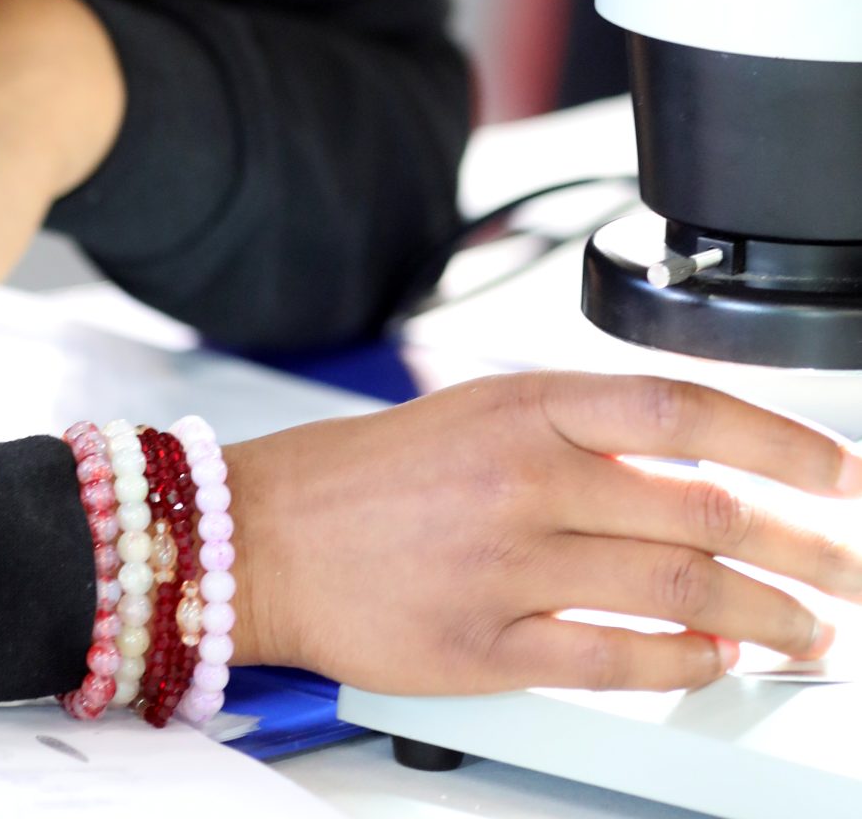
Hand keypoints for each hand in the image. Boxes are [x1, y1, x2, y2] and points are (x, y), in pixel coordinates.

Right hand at [225, 371, 861, 694]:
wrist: (265, 534)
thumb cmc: (373, 475)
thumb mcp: (481, 413)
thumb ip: (583, 435)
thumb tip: (696, 466)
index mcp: (525, 404)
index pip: (684, 410)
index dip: (780, 443)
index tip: (840, 473)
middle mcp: (523, 478)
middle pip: (702, 510)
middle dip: (802, 546)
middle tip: (850, 568)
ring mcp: (506, 565)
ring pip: (677, 589)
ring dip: (766, 615)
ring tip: (808, 629)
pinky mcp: (486, 648)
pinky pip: (615, 659)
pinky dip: (685, 663)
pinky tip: (717, 660)